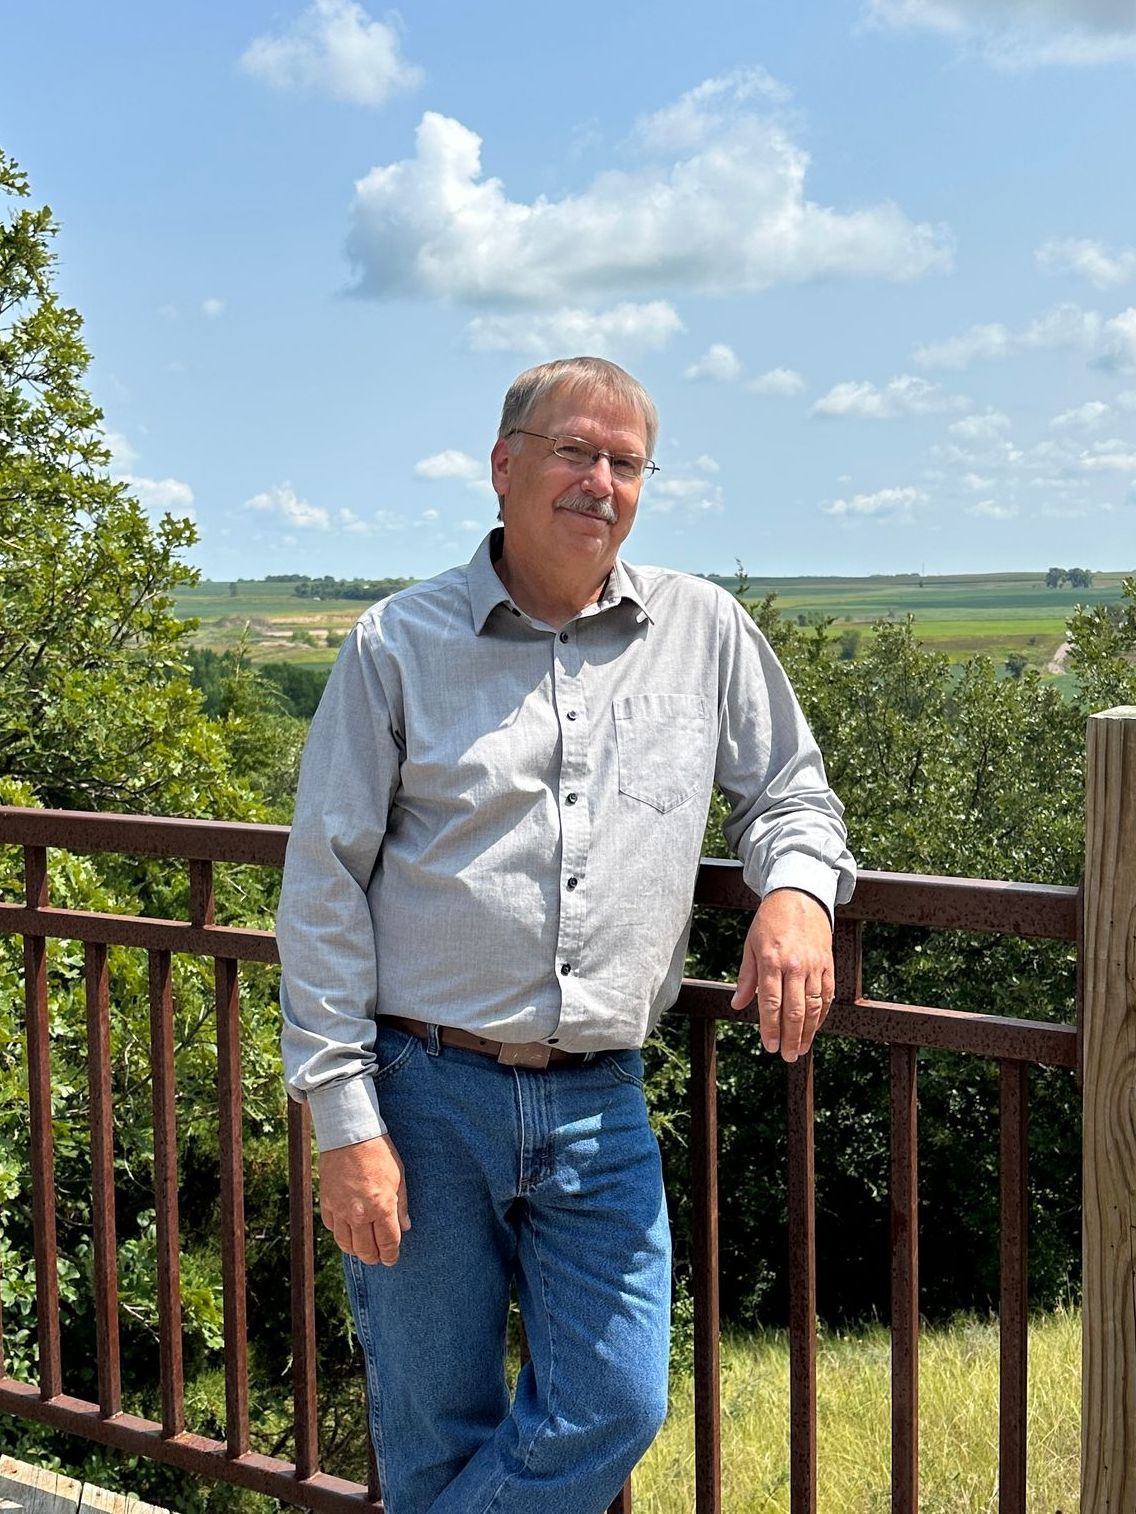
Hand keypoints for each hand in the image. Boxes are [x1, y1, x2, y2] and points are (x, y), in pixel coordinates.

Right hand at [318, 1133, 410, 1265]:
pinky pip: (332, 1227)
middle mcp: (359, 1214)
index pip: (387, 1243)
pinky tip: (347, 1230)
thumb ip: (402, 1205)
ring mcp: (340, 1210)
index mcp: (382, 1207)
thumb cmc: (379, 1153)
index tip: (391, 1259)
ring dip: (356, 1250)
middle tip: (378, 1257)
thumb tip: (405, 1226)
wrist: (350, 1134)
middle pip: (365, 1250)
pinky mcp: (326, 1202)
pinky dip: (340, 1233)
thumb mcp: (399, 1176)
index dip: (390, 1255)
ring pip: (346, 1244)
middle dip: (374, 1257)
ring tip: (362, 1249)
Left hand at [730, 888, 833, 1061]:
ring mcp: (814, 966)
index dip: (770, 1028)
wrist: (800, 896)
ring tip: (800, 1049)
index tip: (769, 1046)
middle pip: (794, 1010)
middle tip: (786, 1056)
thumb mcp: (751, 945)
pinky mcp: (828, 964)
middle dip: (790, 1038)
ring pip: (814, 1007)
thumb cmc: (770, 921)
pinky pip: (827, 995)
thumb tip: (737, 1004)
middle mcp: (795, 965)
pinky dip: (822, 1015)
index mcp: (771, 961)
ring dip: (807, 1032)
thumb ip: (747, 978)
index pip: (771, 1003)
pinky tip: (815, 1028)